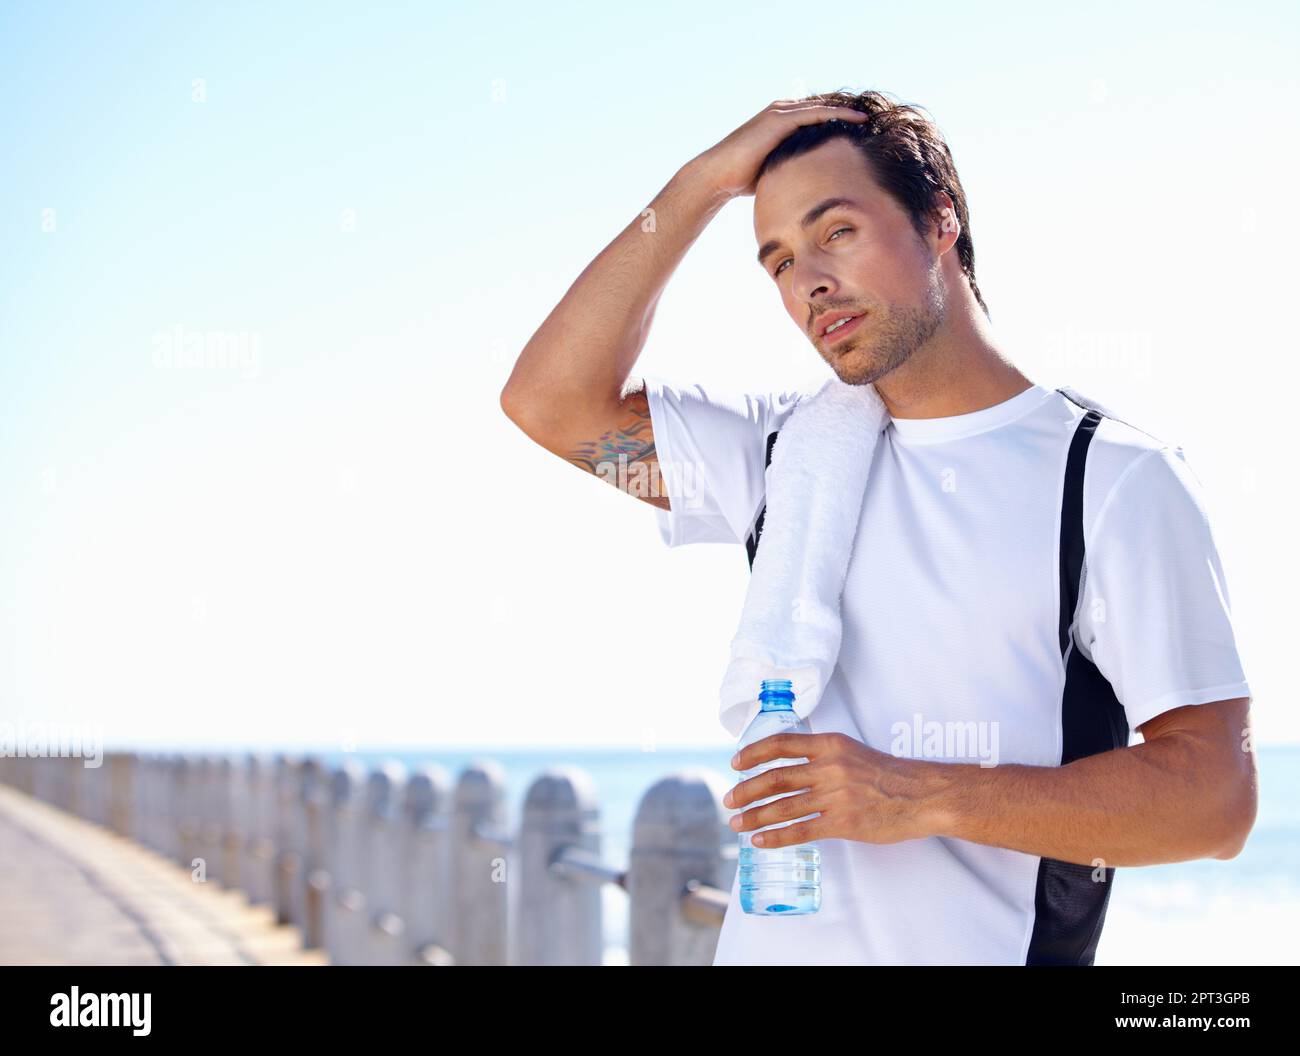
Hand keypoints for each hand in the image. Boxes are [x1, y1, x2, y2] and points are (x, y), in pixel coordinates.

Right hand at [688, 99, 869, 199]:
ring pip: (824, 107)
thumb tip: (814, 186)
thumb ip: (794, 168)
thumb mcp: (777, 170)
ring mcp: (780, 112)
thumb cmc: (744, 179)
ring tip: (875, 118)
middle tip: (879, 121)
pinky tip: (858, 121)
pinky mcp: (779, 119)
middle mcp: (783, 111)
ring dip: (850, 112)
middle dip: (850, 114)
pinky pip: (816, 113)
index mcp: (783, 122)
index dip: (843, 122)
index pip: (820, 117)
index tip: (866, 131)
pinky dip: (838, 115)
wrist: (718, 175)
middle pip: (826, 107)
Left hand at [724, 732, 942, 847]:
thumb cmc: (887, 775)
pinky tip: (760, 840)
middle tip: (730, 799)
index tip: (736, 763)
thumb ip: (822, 756)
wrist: (922, 795)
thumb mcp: (852, 752)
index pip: (781, 743)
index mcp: (830, 744)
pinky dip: (776, 837)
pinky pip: (801, 831)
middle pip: (776, 777)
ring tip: (737, 823)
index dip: (753, 753)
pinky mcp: (844, 823)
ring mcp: (836, 796)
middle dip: (747, 790)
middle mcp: (830, 767)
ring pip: (783, 806)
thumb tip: (787, 766)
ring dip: (755, 816)